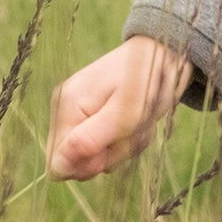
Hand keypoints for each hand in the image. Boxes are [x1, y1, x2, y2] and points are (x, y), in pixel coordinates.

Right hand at [46, 36, 193, 180]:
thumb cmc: (149, 78)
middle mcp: (67, 110)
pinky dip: (127, 141)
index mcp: (68, 107)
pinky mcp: (94, 115)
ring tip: (141, 122)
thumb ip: (91, 140)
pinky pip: (106, 146)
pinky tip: (139, 121)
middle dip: (110, 155)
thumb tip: (56, 170)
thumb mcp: (126, 112)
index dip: (89, 166)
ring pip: (95, 158)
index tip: (115, 146)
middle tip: (134, 131)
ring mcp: (80, 112)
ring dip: (124, 147)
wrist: (164, 51)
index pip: (59, 165)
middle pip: (78, 164)